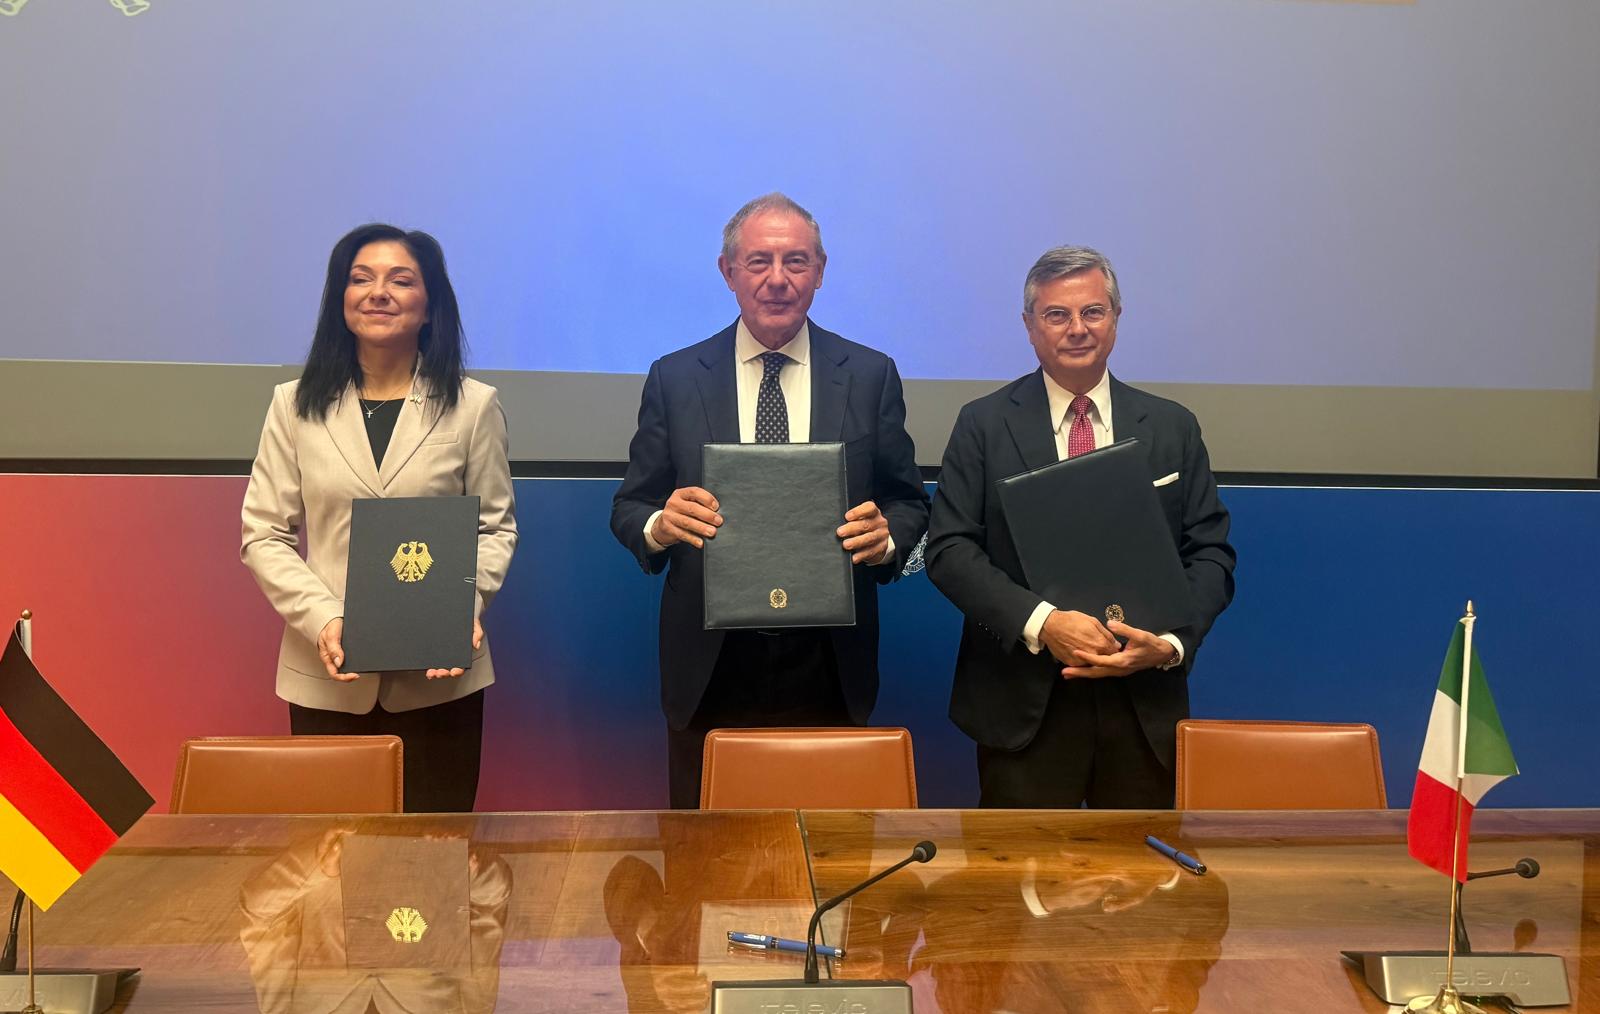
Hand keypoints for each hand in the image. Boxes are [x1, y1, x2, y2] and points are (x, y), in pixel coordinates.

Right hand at [318, 618, 359, 681]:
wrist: (331, 618)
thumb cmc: (328, 626)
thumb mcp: (330, 636)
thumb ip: (334, 649)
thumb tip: (339, 662)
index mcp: (327, 657)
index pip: (334, 674)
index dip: (344, 677)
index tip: (354, 675)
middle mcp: (333, 658)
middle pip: (341, 672)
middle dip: (350, 675)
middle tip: (360, 673)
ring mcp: (338, 655)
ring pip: (345, 666)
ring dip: (354, 668)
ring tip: (363, 667)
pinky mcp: (344, 650)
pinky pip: (349, 658)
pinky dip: (356, 660)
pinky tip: (361, 659)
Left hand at [426, 618, 482, 679]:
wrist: (454, 614)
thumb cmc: (467, 622)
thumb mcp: (474, 626)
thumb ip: (477, 634)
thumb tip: (475, 645)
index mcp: (461, 655)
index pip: (460, 667)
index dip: (457, 671)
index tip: (454, 672)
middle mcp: (450, 657)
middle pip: (447, 670)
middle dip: (443, 674)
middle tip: (440, 672)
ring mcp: (440, 655)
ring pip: (436, 668)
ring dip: (433, 673)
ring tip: (431, 672)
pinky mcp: (431, 650)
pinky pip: (428, 660)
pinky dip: (425, 665)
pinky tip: (423, 665)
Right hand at [651, 487, 721, 548]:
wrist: (661, 526)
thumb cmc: (680, 513)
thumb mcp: (687, 504)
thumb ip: (699, 505)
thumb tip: (718, 513)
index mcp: (680, 494)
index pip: (695, 492)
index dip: (707, 498)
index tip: (716, 507)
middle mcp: (673, 503)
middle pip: (692, 508)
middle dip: (707, 515)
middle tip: (718, 521)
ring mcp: (669, 516)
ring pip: (688, 522)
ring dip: (702, 528)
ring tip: (712, 532)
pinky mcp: (668, 528)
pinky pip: (682, 534)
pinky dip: (693, 539)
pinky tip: (701, 542)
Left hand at [837, 500, 890, 563]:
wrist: (879, 540)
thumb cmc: (864, 526)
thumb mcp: (861, 519)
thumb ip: (852, 519)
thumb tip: (837, 522)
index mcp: (874, 512)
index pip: (869, 508)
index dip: (858, 512)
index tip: (847, 516)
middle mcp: (880, 522)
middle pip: (866, 524)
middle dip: (852, 529)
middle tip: (840, 532)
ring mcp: (881, 535)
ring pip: (869, 538)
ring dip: (856, 542)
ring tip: (846, 545)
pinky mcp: (881, 547)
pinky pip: (871, 552)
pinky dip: (861, 555)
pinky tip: (854, 557)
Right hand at [1038, 610, 1119, 667]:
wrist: (1051, 626)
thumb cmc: (1071, 620)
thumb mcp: (1092, 621)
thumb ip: (1107, 634)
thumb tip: (1116, 644)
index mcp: (1100, 643)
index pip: (1113, 652)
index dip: (1113, 649)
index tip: (1110, 647)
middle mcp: (1092, 654)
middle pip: (1104, 659)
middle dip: (1104, 655)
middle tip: (1095, 646)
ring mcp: (1082, 661)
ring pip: (1092, 663)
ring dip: (1092, 658)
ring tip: (1084, 646)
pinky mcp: (1072, 663)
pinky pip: (1081, 664)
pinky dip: (1081, 659)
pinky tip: (1076, 650)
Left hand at [1061, 621, 1177, 678]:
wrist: (1162, 654)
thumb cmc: (1151, 644)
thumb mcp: (1140, 635)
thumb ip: (1125, 630)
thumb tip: (1110, 623)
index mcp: (1122, 661)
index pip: (1101, 660)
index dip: (1088, 656)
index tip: (1075, 652)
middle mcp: (1119, 669)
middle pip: (1096, 673)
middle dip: (1080, 673)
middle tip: (1064, 673)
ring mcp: (1119, 671)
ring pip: (1098, 674)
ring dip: (1083, 674)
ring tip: (1068, 673)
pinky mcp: (1119, 669)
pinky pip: (1102, 672)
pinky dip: (1091, 671)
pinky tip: (1082, 669)